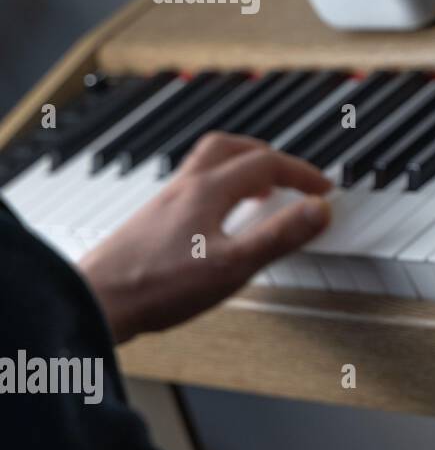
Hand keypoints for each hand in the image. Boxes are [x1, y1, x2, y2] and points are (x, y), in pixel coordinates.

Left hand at [78, 132, 332, 343]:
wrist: (96, 301)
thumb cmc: (158, 286)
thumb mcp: (234, 265)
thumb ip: (280, 236)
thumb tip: (319, 210)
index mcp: (208, 191)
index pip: (265, 164)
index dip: (301, 173)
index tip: (322, 189)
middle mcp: (184, 188)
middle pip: (229, 149)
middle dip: (266, 156)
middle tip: (289, 175)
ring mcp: (164, 203)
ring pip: (206, 165)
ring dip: (239, 169)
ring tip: (258, 192)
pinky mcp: (151, 221)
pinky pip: (191, 188)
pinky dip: (217, 189)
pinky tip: (218, 219)